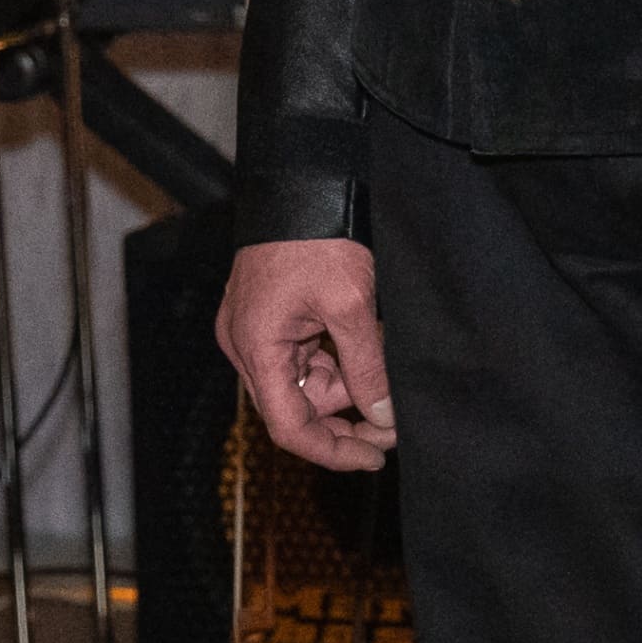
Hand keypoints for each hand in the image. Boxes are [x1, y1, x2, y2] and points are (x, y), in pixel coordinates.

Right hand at [221, 237, 396, 474]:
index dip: (333, 451)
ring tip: (383, 359)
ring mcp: (255, 332)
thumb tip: (383, 415)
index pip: (289, 427)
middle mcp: (246, 347)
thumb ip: (367, 368)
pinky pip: (303, 356)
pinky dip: (336, 358)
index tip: (375, 457)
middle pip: (297, 407)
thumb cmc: (316, 236)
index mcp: (257, 349)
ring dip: (347, 383)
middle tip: (394, 418)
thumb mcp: (352, 306)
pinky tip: (367, 344)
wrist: (299, 184)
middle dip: (347, 416)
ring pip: (305, 382)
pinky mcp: (269, 319)